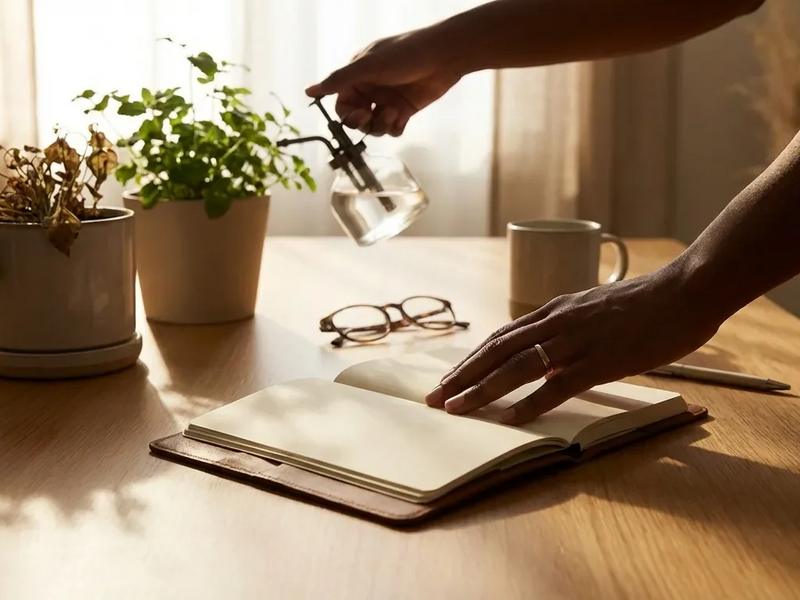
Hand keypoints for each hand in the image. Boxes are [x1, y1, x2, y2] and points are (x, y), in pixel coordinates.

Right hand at [305, 28, 462, 136]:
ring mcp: (387, 101)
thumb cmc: (405, 55)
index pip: (341, 103)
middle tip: (371, 115)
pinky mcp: (404, 111)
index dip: (346, 113)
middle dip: (362, 122)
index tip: (357, 113)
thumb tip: (309, 90)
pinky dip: (394, 127)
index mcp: (358, 77)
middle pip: (356, 119)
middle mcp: (370, 90)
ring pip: (373, 126)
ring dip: (380, 124)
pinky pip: (392, 129)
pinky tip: (401, 116)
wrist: (443, 57)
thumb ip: (339, 80)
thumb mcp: (368, 66)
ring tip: (394, 112)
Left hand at [424, 266, 725, 424]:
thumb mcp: (594, 309)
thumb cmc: (646, 303)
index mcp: (555, 310)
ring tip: (455, 409)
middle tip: (435, 399)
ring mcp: (576, 341)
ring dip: (482, 389)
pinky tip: (509, 419)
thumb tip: (549, 351)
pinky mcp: (600, 360)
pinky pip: (557, 385)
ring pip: (516, 367)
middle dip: (462, 376)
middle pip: (496, 350)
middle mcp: (556, 322)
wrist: (684, 290)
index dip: (471, 360)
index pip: (500, 337)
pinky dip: (529, 403)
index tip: (449, 379)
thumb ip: (569, 327)